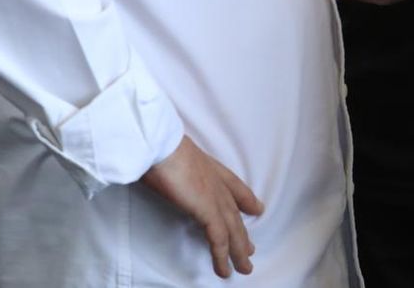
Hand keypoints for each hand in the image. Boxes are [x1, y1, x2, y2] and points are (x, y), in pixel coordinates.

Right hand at [140, 136, 263, 277]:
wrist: (160, 143)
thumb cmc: (158, 145)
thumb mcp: (170, 155)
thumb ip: (174, 164)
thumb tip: (161, 167)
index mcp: (209, 166)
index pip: (233, 185)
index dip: (246, 198)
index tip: (255, 208)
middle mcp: (217, 182)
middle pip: (235, 213)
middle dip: (242, 233)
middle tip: (249, 249)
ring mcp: (215, 197)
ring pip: (232, 230)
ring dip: (238, 252)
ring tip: (244, 268)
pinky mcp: (209, 211)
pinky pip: (219, 240)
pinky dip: (222, 257)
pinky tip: (224, 270)